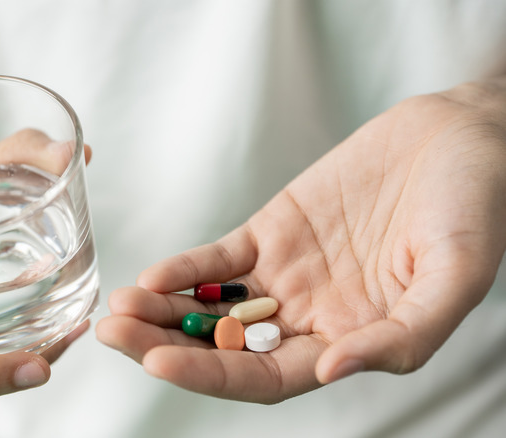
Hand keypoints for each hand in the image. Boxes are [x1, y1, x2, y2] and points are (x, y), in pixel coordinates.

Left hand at [97, 78, 505, 402]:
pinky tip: (152, 277)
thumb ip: (402, 334)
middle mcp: (308, 318)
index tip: (160, 363)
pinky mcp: (271, 233)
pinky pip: (220, 260)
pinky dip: (186, 269)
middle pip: (225, 348)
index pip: (267, 379)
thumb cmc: (472, 210)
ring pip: (213, 307)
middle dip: (166, 345)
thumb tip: (337, 366)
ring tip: (116, 308)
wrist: (456, 140)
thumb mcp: (455, 278)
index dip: (212, 376)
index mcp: (349, 342)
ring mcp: (286, 276)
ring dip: (163, 310)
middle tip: (112, 335)